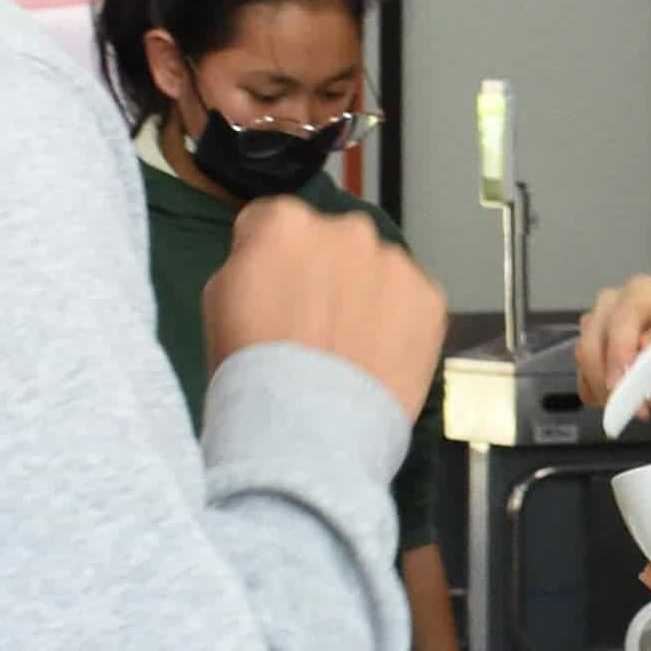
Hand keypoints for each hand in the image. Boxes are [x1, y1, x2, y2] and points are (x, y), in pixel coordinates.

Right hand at [214, 193, 449, 419]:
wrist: (308, 428)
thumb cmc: (251, 367)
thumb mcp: (219, 299)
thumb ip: (251, 261)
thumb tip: (272, 259)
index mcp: (285, 222)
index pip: (273, 224)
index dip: (268, 262)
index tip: (270, 297)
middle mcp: (346, 228)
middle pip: (331, 243)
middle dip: (324, 272)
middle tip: (314, 326)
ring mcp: (395, 262)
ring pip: (375, 271)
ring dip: (365, 295)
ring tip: (350, 349)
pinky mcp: (430, 299)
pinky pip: (410, 302)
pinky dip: (399, 323)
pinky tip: (379, 358)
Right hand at [573, 276, 650, 438]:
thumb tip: (644, 344)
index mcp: (640, 292)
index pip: (619, 322)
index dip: (618, 355)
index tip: (623, 383)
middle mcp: (611, 303)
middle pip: (591, 345)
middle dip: (612, 382)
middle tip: (641, 407)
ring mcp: (596, 326)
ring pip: (585, 363)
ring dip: (610, 393)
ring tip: (644, 407)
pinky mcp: (590, 350)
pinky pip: (584, 377)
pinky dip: (601, 397)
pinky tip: (626, 404)